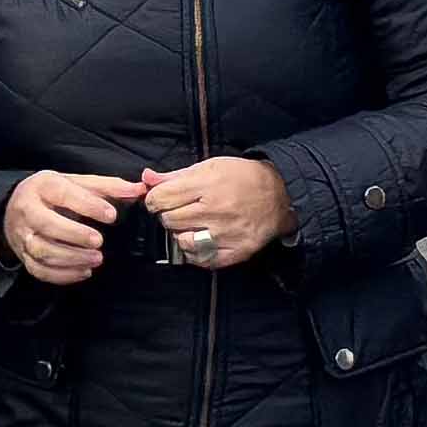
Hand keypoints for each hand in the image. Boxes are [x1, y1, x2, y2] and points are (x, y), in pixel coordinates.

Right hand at [0, 169, 142, 284]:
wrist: (15, 207)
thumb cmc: (52, 194)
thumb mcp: (77, 182)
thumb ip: (108, 187)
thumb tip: (139, 189)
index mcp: (43, 186)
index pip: (64, 193)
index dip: (88, 205)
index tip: (111, 215)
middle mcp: (28, 210)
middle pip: (46, 224)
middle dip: (75, 235)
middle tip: (99, 241)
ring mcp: (22, 234)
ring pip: (42, 250)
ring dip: (71, 258)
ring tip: (97, 259)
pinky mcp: (23, 255)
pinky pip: (39, 270)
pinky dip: (62, 275)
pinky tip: (84, 271)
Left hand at [142, 155, 293, 272]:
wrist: (281, 195)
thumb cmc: (243, 178)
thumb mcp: (210, 168)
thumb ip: (175, 176)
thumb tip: (146, 178)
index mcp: (207, 185)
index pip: (161, 198)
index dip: (155, 199)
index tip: (161, 199)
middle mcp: (216, 211)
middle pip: (169, 220)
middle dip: (169, 215)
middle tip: (182, 210)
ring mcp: (226, 234)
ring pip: (181, 242)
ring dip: (181, 234)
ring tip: (192, 226)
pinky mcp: (235, 251)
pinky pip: (201, 259)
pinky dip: (196, 252)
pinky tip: (202, 240)